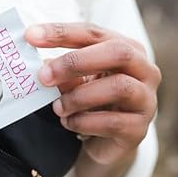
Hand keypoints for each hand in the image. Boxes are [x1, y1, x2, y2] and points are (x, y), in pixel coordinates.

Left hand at [26, 22, 160, 170]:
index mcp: (127, 49)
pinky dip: (83, 122)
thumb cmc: (91, 102)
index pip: (94, 33)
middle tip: (44, 76)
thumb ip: (62, 72)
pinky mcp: (139, 130)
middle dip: (75, 62)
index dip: (61, 32)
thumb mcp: (75, 81)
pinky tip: (69, 123)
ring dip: (79, 96)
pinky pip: (112, 122)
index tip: (30, 36)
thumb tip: (42, 68)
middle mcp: (144, 70)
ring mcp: (146, 100)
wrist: (105, 144)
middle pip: (117, 52)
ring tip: (58, 107)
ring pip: (119, 87)